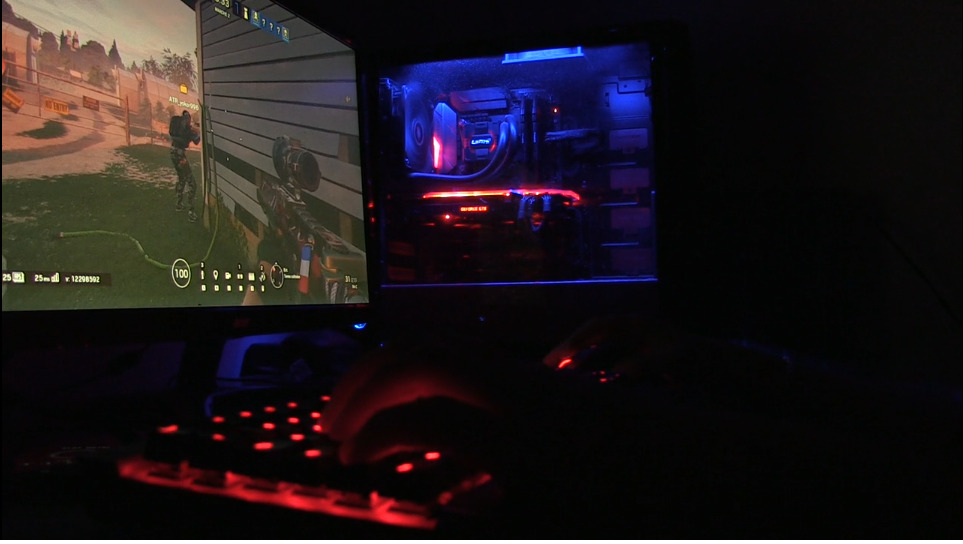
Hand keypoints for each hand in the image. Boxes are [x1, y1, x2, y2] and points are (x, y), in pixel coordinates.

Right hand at [542, 314, 787, 391]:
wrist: (714, 363)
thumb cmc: (693, 359)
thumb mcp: (671, 361)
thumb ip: (645, 365)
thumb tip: (617, 372)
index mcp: (633, 323)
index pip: (595, 328)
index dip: (573, 342)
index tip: (556, 359)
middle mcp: (628, 328)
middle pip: (589, 335)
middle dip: (567, 350)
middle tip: (544, 368)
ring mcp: (629, 340)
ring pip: (594, 346)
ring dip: (576, 360)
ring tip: (555, 376)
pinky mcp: (632, 353)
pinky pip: (603, 357)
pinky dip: (589, 368)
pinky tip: (580, 382)